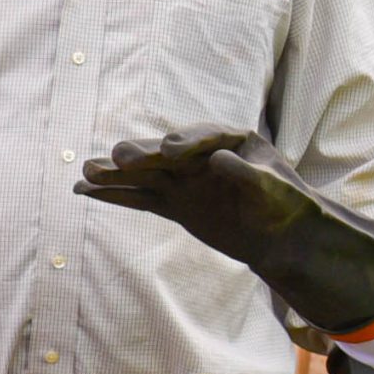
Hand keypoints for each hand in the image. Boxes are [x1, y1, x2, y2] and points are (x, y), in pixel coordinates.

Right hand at [76, 130, 373, 335]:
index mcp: (234, 140)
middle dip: (143, 154)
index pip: (204, 137)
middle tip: (119, 157)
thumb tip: (218, 161)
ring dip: (117, 173)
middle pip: (167, 152)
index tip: (170, 149)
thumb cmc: (289, 207)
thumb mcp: (276, 191)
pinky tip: (84, 190)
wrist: (286, 236)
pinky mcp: (174, 203)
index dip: (186, 143)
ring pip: (145, 174)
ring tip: (86, 172)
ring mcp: (185, 179)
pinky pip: (139, 197)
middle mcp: (203, 156)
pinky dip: (114, 195)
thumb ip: (249, 175)